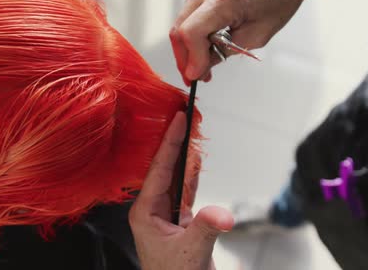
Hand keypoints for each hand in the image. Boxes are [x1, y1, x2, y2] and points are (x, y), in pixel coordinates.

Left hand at [129, 112, 232, 269]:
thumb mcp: (191, 252)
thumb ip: (206, 228)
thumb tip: (222, 213)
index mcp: (145, 211)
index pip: (159, 169)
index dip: (170, 142)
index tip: (178, 118)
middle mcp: (152, 208)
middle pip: (165, 167)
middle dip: (175, 141)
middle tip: (184, 115)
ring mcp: (164, 212)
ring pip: (175, 175)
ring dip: (184, 154)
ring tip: (191, 129)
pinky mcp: (178, 218)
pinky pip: (184, 188)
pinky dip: (191, 172)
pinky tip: (195, 157)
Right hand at [170, 0, 306, 84]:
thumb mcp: (258, 34)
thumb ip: (225, 51)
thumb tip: (200, 67)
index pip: (192, 33)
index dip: (191, 58)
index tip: (196, 76)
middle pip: (179, 30)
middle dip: (184, 58)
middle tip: (195, 77)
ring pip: (180, 24)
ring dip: (187, 48)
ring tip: (202, 64)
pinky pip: (187, 15)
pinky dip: (193, 34)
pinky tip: (205, 45)